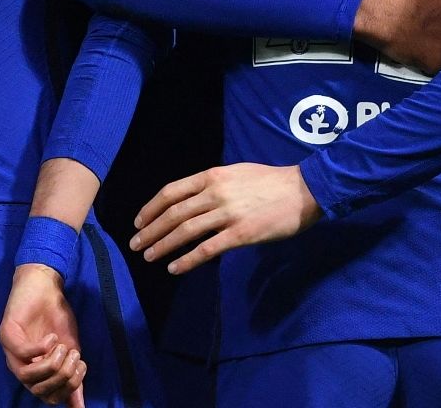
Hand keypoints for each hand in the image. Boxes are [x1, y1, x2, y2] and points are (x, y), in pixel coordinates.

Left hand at [0, 265, 87, 406]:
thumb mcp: (71, 351)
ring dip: (51, 363)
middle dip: (62, 376)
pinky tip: (51, 337)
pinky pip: (22, 353)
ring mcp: (10, 352)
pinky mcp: (6, 334)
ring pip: (27, 376)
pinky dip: (40, 348)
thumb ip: (73, 379)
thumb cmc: (57, 319)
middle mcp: (20, 367)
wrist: (47, 287)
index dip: (68, 388)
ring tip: (62, 345)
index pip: (49, 398)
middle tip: (74, 355)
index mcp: (35, 374)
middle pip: (39, 391)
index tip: (82, 367)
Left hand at [130, 164, 319, 274]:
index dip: (150, 208)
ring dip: (162, 246)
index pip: (171, 192)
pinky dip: (187, 260)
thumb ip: (212, 185)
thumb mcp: (236, 173)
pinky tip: (175, 268)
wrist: (304, 190)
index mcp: (212, 176)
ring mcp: (227, 214)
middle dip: (150, 230)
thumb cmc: (270, 181)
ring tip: (149, 257)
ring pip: (185, 232)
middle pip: (173, 214)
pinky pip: (207, 249)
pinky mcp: (241, 234)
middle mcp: (215, 193)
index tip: (138, 222)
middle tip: (136, 244)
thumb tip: (191, 201)